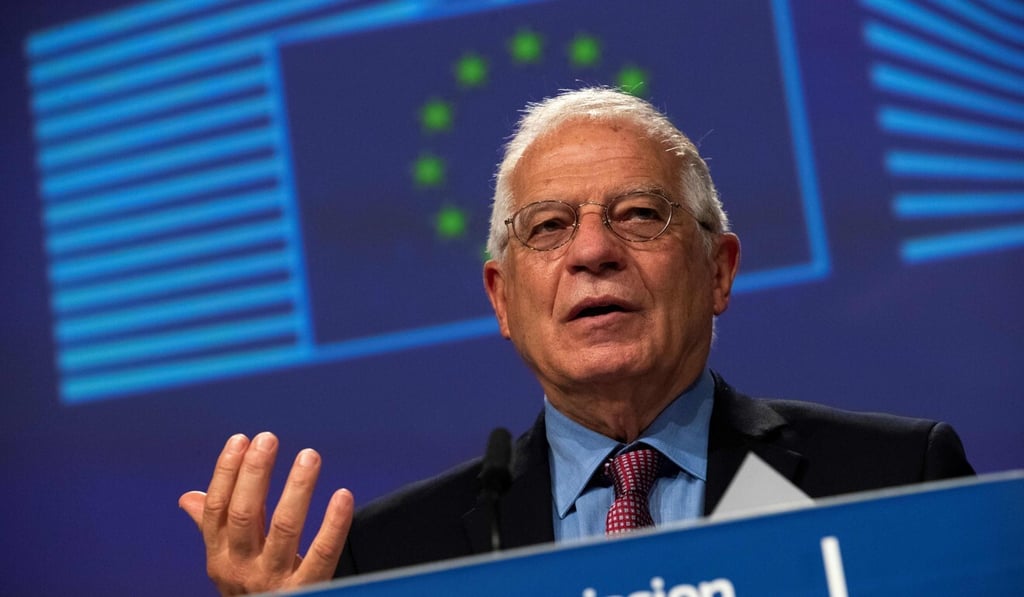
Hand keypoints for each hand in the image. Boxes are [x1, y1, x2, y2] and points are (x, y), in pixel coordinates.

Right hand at [179, 432, 353, 595]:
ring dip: (297, 488)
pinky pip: (322, 553)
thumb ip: (215, 528)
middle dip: (255, 473)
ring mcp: (273, 578)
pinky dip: (334, 523)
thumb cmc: (250, 589)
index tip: (241, 440)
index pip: (217, 508)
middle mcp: (241, 566)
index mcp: (220, 555)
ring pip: (284, 527)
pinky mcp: (305, 589)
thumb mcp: (227, 562)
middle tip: (269, 439)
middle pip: (244, 514)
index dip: (226, 472)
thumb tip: (188, 497)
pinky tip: (342, 495)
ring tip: (309, 456)